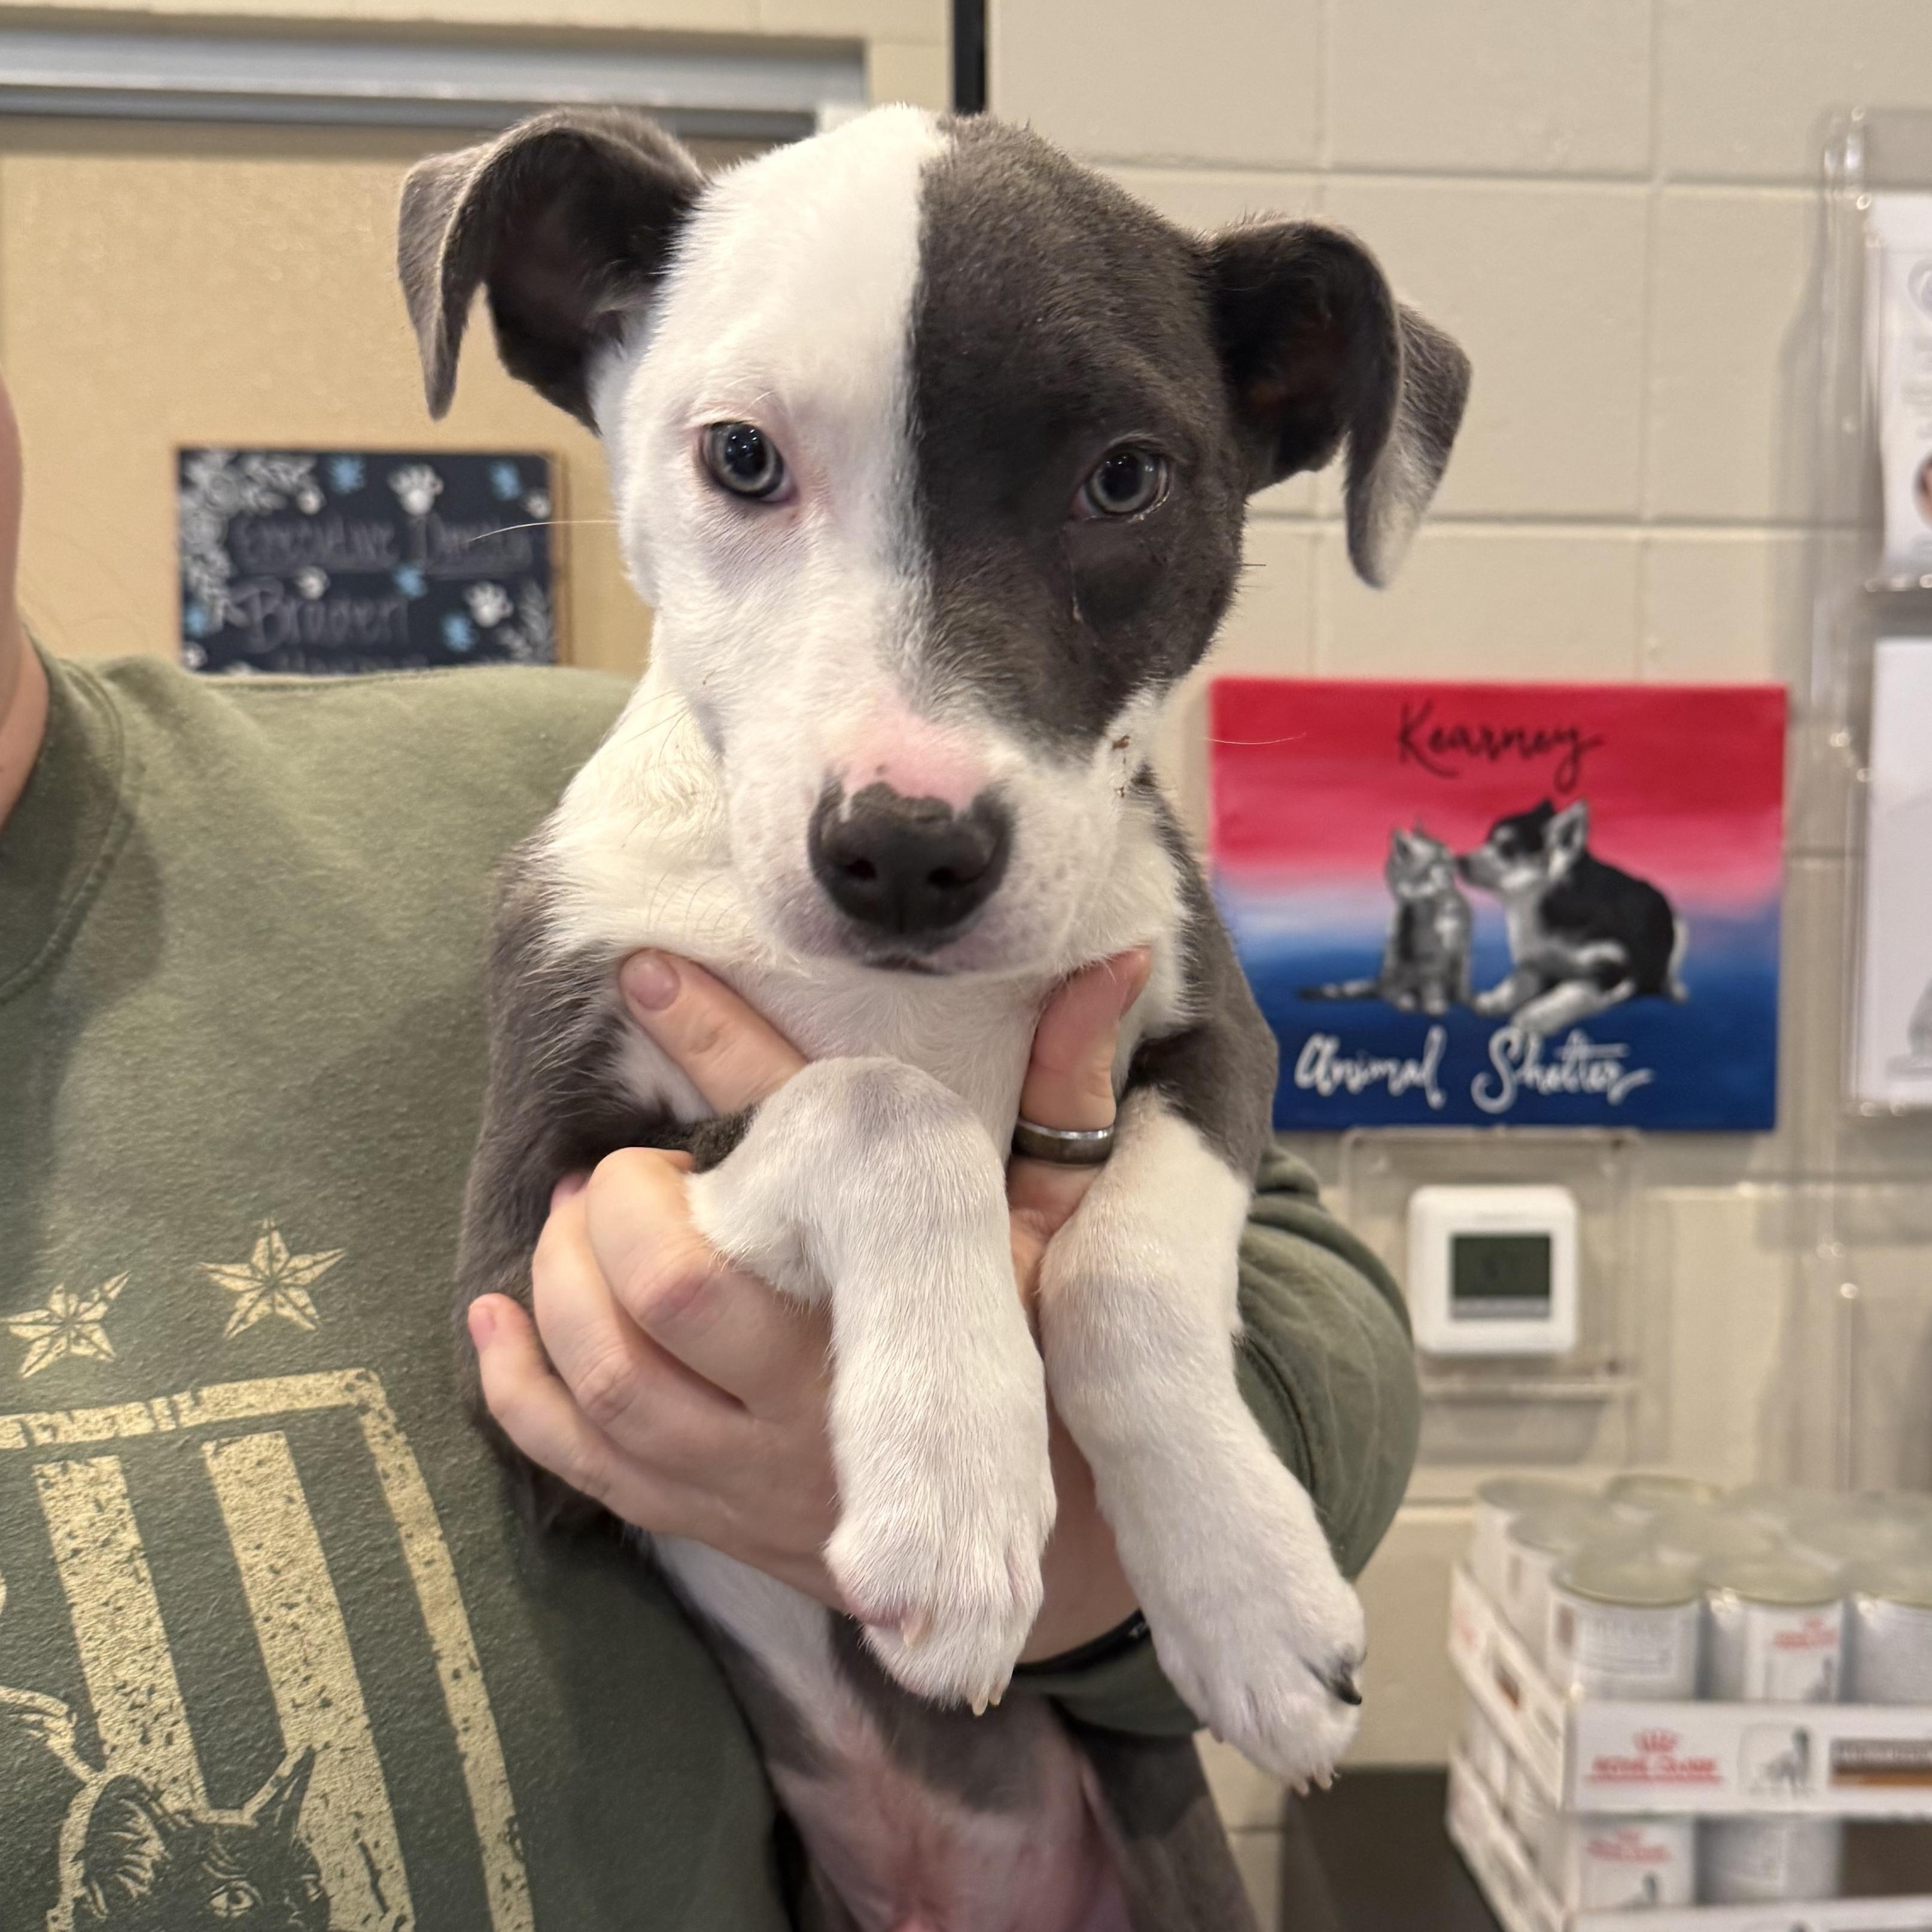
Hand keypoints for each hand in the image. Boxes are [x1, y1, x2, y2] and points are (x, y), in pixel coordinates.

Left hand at [469, 945, 1150, 1658]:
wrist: (1048, 1554)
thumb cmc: (1045, 1359)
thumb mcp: (1062, 1229)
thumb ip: (1068, 1096)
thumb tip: (1112, 967)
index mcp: (904, 1297)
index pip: (796, 1151)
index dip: (718, 1048)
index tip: (648, 972)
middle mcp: (821, 1390)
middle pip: (669, 1283)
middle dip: (617, 1205)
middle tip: (624, 1171)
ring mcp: (756, 1472)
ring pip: (611, 1377)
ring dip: (561, 1284)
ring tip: (569, 1224)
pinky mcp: (713, 1523)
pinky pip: (586, 1466)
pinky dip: (520, 1392)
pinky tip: (493, 1325)